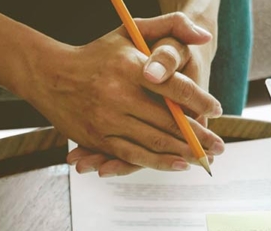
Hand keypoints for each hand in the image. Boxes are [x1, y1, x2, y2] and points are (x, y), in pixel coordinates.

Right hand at [22, 13, 225, 176]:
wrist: (49, 74)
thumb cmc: (98, 53)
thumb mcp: (130, 31)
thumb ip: (170, 26)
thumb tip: (204, 37)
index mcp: (129, 67)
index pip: (173, 86)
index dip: (199, 99)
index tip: (217, 108)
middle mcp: (118, 95)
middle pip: (168, 120)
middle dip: (199, 135)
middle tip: (220, 145)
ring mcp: (107, 119)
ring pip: (153, 141)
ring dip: (183, 153)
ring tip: (204, 158)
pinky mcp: (97, 138)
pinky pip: (132, 155)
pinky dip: (157, 162)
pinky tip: (178, 164)